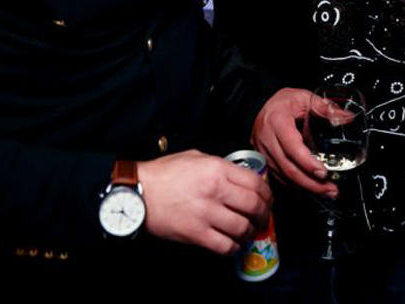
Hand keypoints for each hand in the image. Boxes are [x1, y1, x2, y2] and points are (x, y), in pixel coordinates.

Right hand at [137, 149, 271, 253]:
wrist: (137, 193)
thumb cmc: (163, 174)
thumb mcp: (195, 157)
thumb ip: (219, 165)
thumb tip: (238, 176)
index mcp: (217, 169)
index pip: (256, 182)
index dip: (267, 194)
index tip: (267, 200)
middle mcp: (216, 190)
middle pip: (254, 206)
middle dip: (264, 214)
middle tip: (263, 218)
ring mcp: (206, 213)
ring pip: (243, 228)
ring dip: (250, 233)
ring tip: (249, 233)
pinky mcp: (196, 234)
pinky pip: (225, 246)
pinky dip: (233, 248)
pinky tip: (233, 245)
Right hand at [251, 88, 335, 196]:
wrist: (258, 105)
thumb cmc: (281, 102)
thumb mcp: (302, 97)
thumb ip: (324, 107)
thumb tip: (346, 117)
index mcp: (277, 122)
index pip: (291, 147)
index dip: (307, 163)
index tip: (323, 173)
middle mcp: (267, 140)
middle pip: (288, 168)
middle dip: (311, 183)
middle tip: (330, 189)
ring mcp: (263, 153)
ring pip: (283, 177)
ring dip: (305, 187)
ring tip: (326, 191)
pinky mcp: (264, 161)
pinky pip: (279, 177)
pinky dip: (296, 185)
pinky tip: (310, 188)